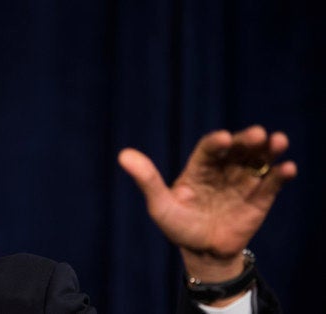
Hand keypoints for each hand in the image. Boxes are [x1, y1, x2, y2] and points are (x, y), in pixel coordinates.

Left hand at [118, 125, 295, 283]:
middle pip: (238, 149)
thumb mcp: (160, 204)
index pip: (210, 149)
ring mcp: (243, 182)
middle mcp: (224, 169)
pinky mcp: (260, 199)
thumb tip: (123, 154)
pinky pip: (271, 184)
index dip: (217, 143)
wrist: (202, 253)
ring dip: (269, 150)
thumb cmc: (178, 226)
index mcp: (200, 167)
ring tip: (278, 141)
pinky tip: (287, 169)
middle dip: (248, 140)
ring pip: (258, 161)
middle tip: (258, 134)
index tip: (223, 139)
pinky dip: (280, 175)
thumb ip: (147, 180)